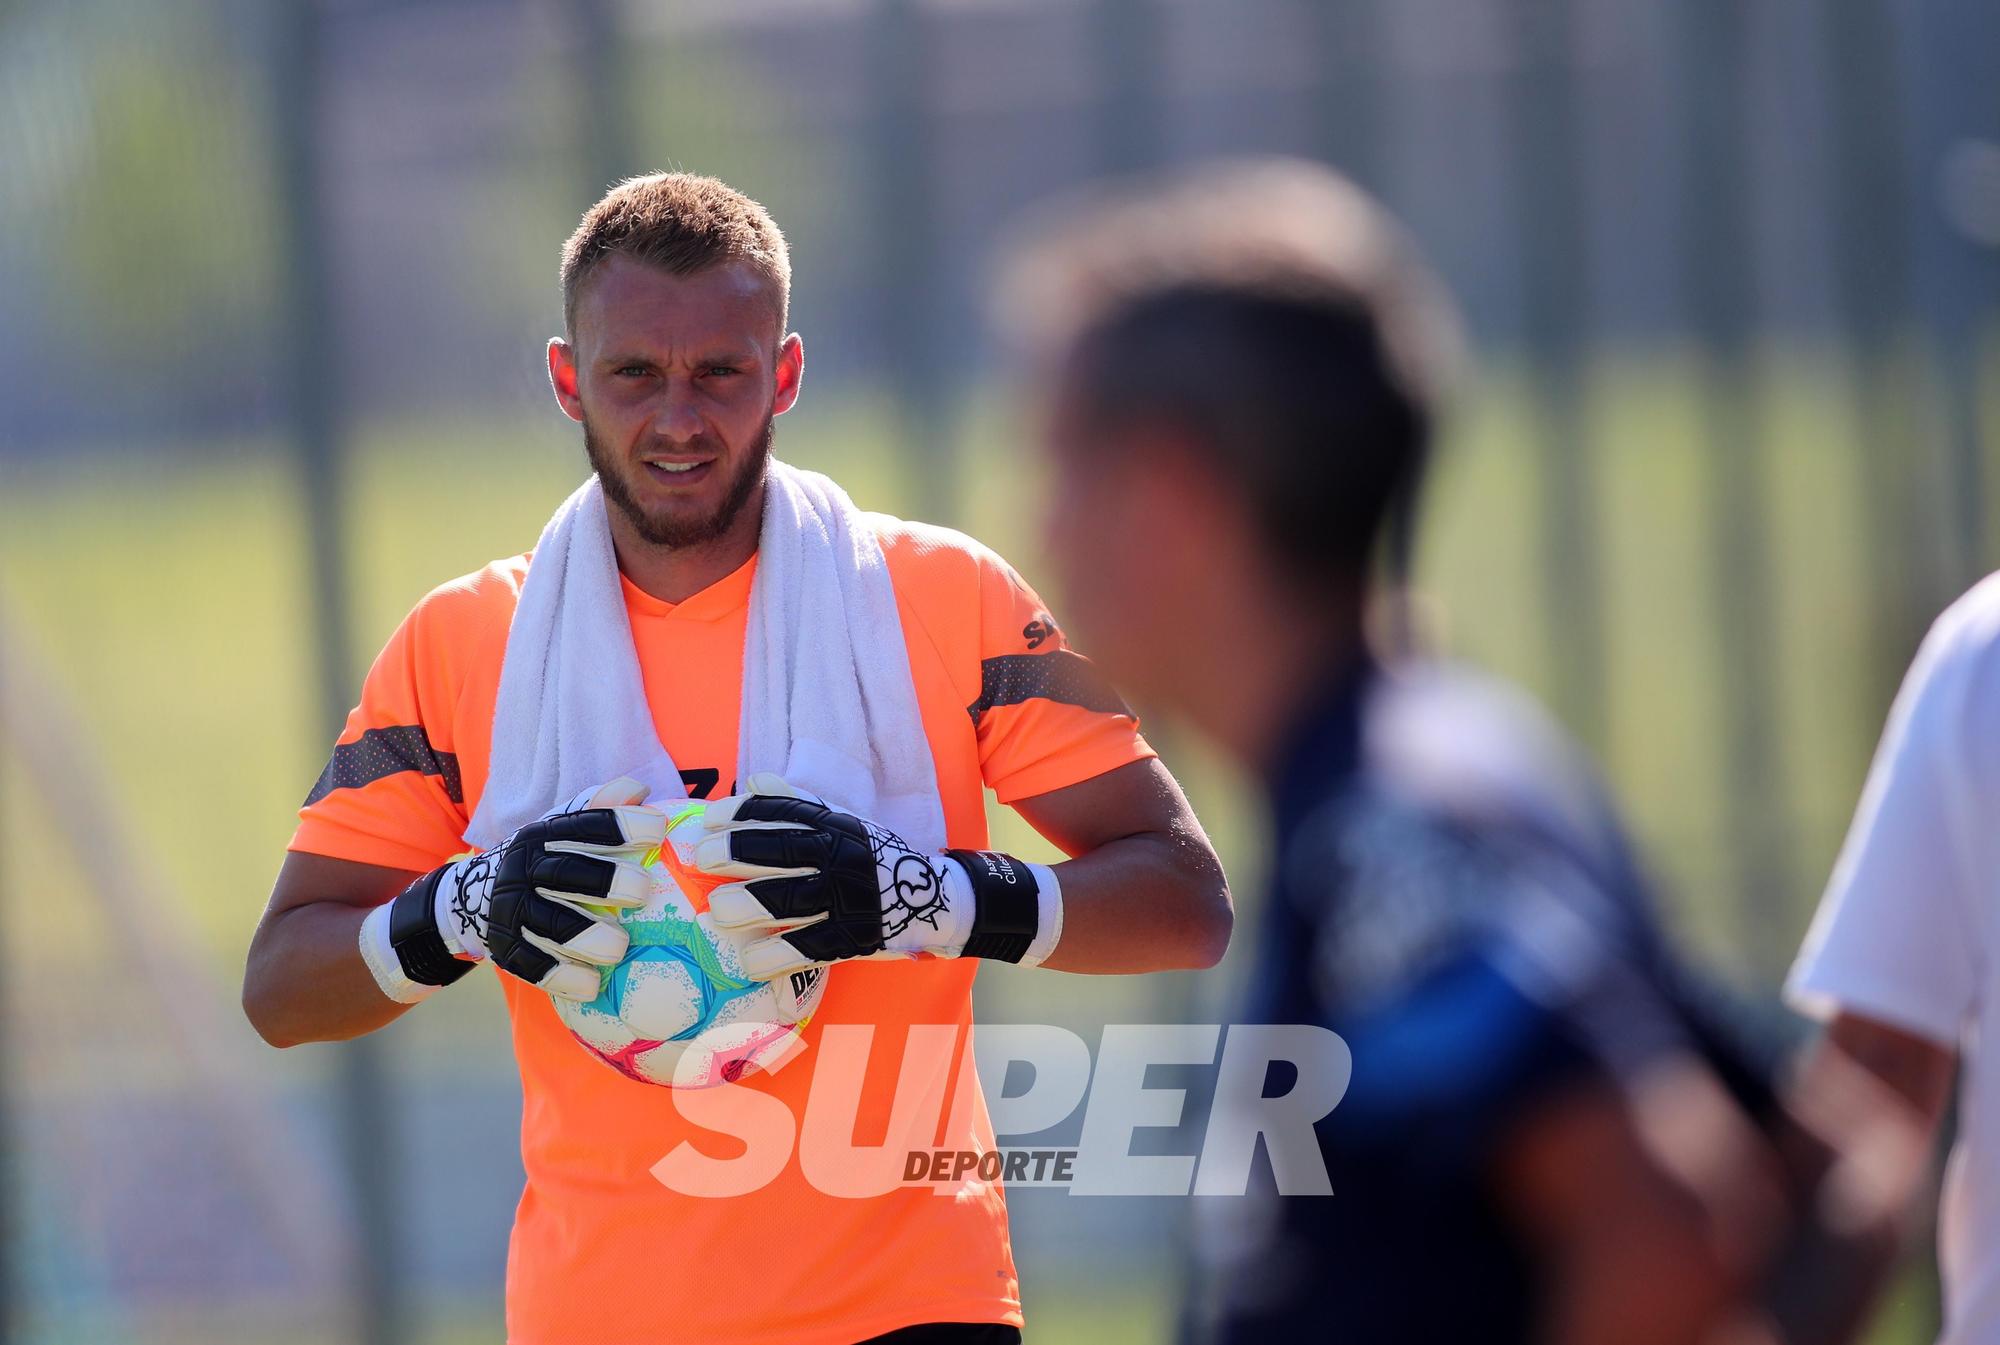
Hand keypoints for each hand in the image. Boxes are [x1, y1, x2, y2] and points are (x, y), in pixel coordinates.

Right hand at [359, 777, 666, 1002]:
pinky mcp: (503, 948)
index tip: (658, 829)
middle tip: (642, 890)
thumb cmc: (541, 860)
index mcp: (543, 835)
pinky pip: (530, 965)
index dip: (620, 825)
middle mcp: (523, 869)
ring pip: (547, 924)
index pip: (583, 825)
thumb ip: (597, 810)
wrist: (468, 896)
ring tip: (619, 947)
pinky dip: (560, 977)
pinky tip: (591, 985)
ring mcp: (510, 910)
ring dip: (584, 936)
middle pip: (564, 873)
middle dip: (604, 881)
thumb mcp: (560, 829)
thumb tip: (638, 789)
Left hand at [692, 775, 1058, 979]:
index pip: (784, 813)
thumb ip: (799, 803)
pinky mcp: (854, 939)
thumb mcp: (845, 822)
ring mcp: (848, 900)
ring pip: (794, 900)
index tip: (709, 818)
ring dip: (752, 904)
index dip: (743, 813)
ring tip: (718, 909)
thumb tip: (753, 780)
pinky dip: (777, 955)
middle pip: (784, 852)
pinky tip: (748, 960)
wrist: (936, 897)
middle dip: (740, 852)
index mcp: (836, 826)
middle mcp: (842, 858)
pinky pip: (810, 948)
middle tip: (704, 857)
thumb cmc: (878, 857)